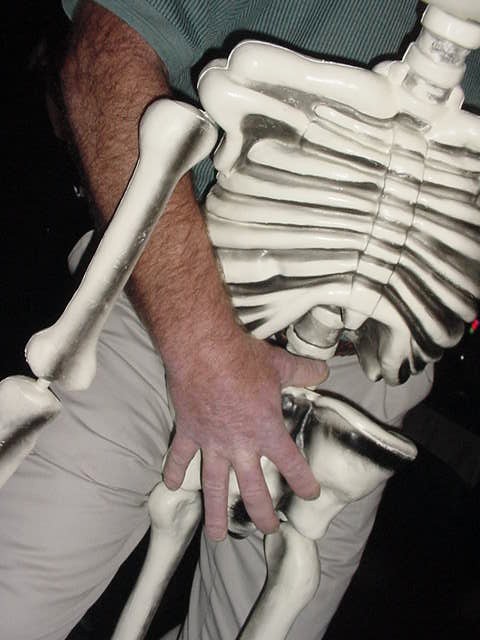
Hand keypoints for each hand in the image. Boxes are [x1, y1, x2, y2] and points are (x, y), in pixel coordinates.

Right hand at [163, 331, 327, 539]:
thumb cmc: (243, 359)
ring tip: (218, 536)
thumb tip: (323, 371)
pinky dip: (173, 471)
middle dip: (262, 513)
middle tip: (268, 529)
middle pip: (253, 489)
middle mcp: (240, 445)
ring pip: (215, 485)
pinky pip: (180, 457)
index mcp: (267, 431)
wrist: (204, 351)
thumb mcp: (279, 365)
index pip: (291, 464)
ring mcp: (212, 442)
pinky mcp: (189, 431)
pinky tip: (171, 487)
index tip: (310, 495)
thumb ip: (303, 372)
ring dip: (216, 512)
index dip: (303, 482)